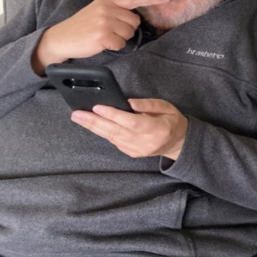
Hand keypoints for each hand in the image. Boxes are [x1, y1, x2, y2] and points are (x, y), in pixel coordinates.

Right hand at [32, 0, 169, 74]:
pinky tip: (102, 44)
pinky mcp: (103, 36)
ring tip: (104, 37)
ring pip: (129, 34)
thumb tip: (134, 17)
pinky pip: (121, 44)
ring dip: (120, 39)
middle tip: (110, 32)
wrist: (62, 38)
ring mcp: (105, 22)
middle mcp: (107, 9)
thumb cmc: (82, 27)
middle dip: (126, 30)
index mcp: (107, 1)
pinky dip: (114, 47)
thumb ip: (114, 10)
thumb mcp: (97, 11)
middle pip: (134, 22)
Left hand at [70, 98, 187, 159]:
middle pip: (116, 131)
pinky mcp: (131, 153)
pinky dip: (102, 132)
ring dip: (94, 127)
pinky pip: (114, 141)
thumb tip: (128, 102)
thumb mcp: (166, 107)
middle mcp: (145, 142)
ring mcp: (137, 150)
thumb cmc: (172, 121)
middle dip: (95, 122)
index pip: (131, 122)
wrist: (178, 143)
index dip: (114, 115)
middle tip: (78, 114)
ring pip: (111, 137)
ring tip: (78, 118)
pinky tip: (91, 124)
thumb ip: (148, 104)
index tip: (98, 107)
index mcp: (157, 129)